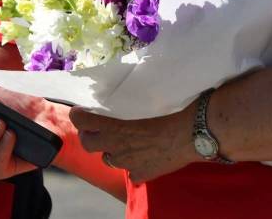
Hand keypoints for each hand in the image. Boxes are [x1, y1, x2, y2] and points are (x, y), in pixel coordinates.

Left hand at [70, 102, 198, 183]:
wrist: (192, 132)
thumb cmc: (170, 110)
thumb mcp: (143, 102)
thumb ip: (125, 104)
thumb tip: (120, 96)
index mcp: (114, 126)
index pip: (81, 121)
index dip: (79, 116)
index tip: (81, 112)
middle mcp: (116, 146)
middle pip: (88, 144)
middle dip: (89, 136)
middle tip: (97, 130)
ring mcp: (128, 164)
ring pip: (109, 159)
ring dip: (112, 151)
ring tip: (125, 144)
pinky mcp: (142, 175)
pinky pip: (131, 173)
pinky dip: (134, 166)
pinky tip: (144, 158)